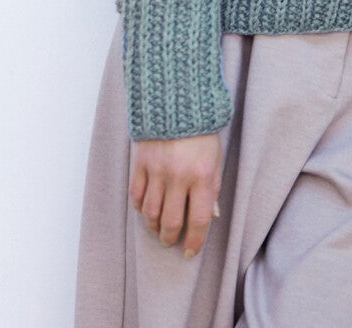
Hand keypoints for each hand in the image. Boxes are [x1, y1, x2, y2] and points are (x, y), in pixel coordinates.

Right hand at [130, 132, 223, 258]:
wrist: (176, 100)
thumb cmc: (201, 132)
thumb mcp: (215, 159)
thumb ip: (213, 188)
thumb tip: (211, 217)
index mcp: (202, 176)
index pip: (198, 219)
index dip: (194, 241)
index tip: (190, 251)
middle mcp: (179, 176)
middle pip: (171, 220)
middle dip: (170, 237)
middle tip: (170, 242)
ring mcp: (157, 169)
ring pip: (151, 211)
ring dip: (153, 227)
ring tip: (157, 230)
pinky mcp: (141, 162)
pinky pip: (136, 194)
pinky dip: (140, 207)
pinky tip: (145, 210)